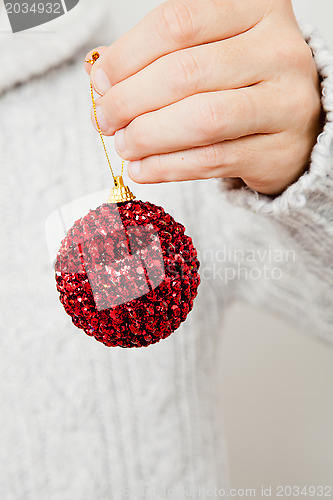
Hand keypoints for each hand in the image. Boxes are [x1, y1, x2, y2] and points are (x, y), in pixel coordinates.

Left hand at [85, 0, 322, 194]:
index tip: (101, 82)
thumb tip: (101, 75)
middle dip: (130, 101)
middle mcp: (277, 51)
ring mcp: (284, 103)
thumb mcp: (210, 53)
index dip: (127, 56)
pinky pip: (212, 160)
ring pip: (202, 119)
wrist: (300, 125)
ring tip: (124, 145)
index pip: (177, 23)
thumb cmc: (245, 83)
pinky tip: (143, 169)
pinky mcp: (278, 151)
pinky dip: (168, 167)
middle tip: (106, 120)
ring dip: (149, 136)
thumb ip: (159, 56)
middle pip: (185, 73)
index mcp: (256, 8)